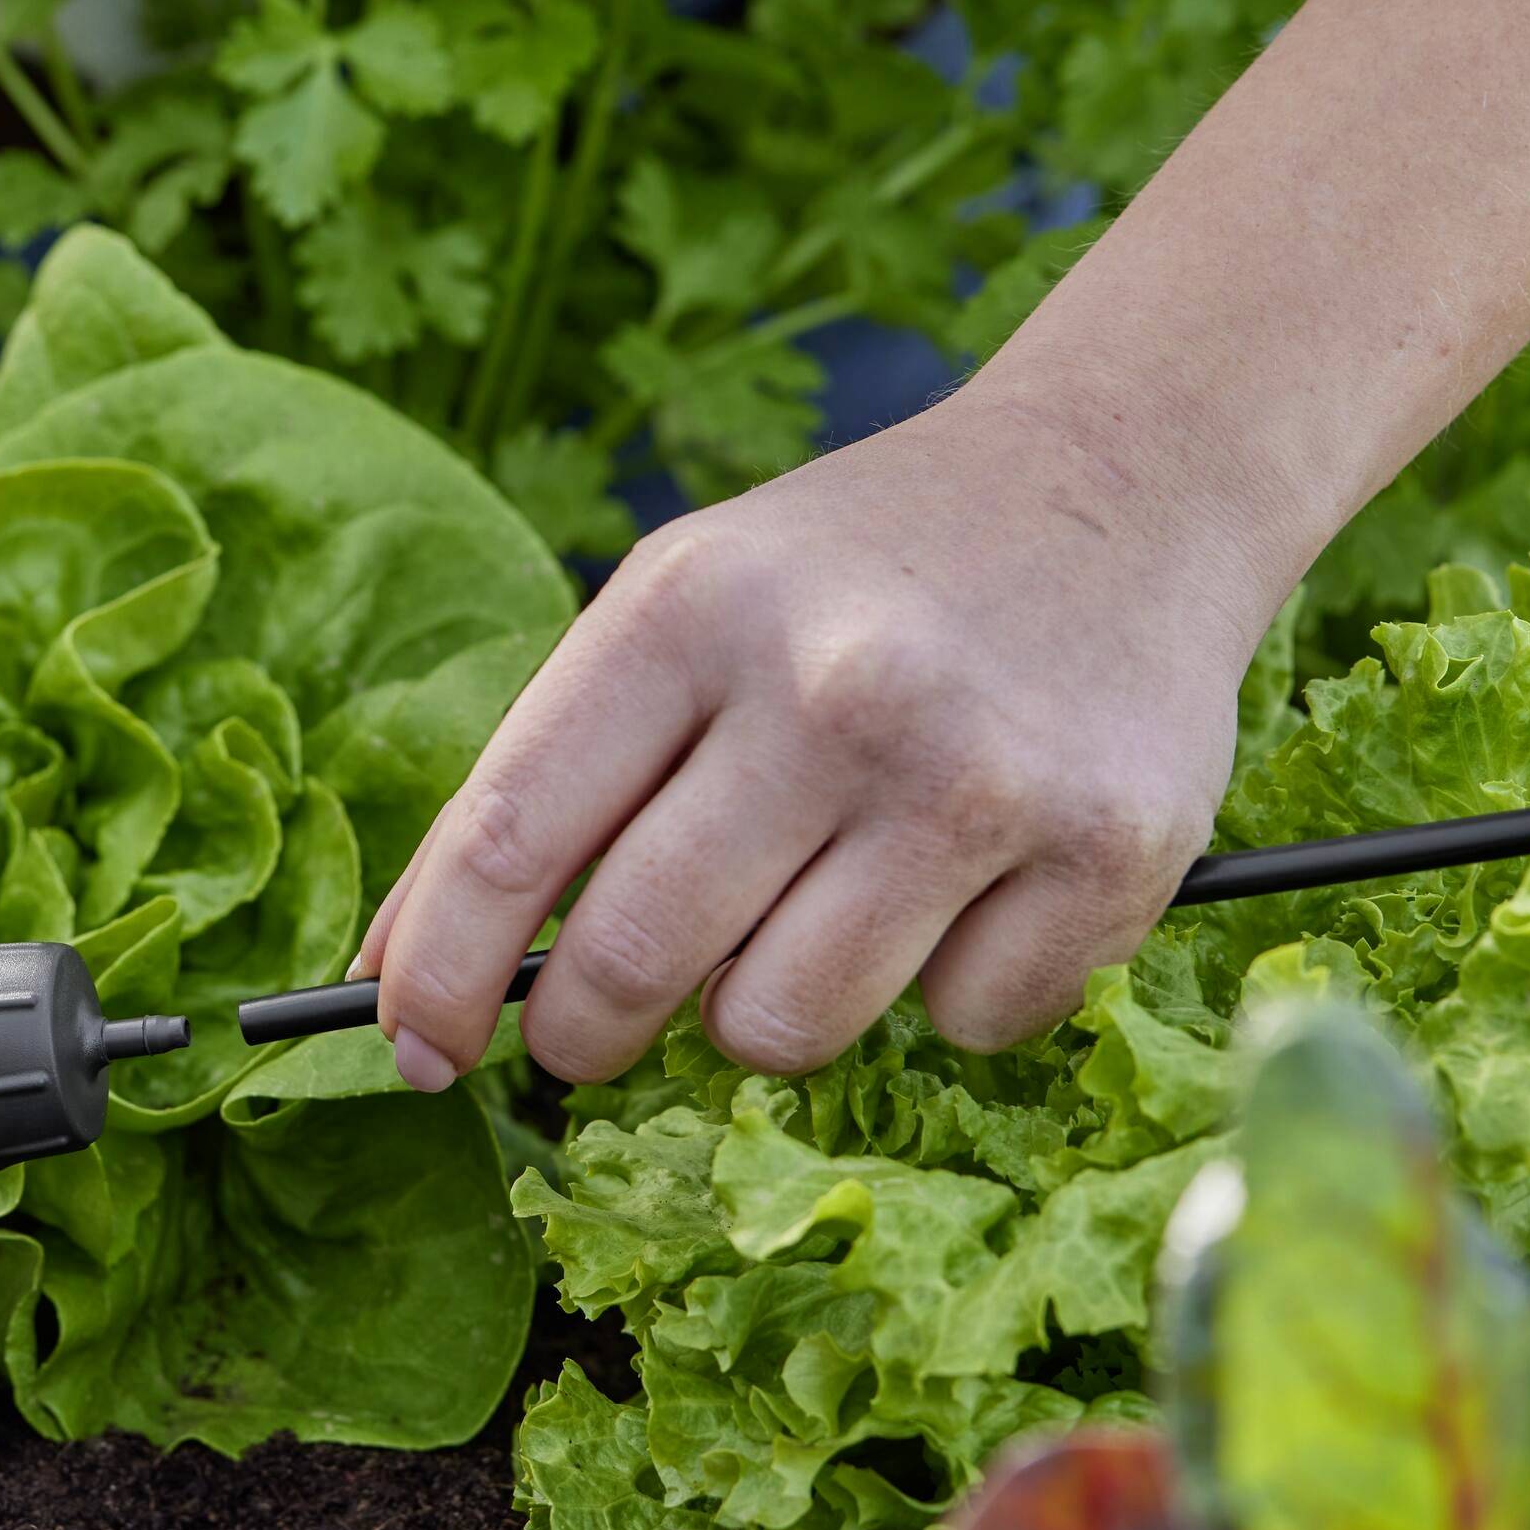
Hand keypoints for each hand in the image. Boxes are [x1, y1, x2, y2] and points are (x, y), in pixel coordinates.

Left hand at [363, 389, 1293, 1085]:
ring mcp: (975, 773)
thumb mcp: (683, 606)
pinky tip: (968, 887)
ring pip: (784, 1026)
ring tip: (805, 919)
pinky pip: (964, 1025)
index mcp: (689, 607)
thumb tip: (401, 971)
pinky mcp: (1109, 849)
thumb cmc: (862, 572)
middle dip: (584, 1031)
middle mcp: (829, 685)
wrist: (1129, 478)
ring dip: (765, 1015)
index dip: (438, 971)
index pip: (512, 834)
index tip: (410, 1050)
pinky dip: (947, 993)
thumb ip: (550, 773)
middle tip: (590, 1034)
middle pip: (637, 958)